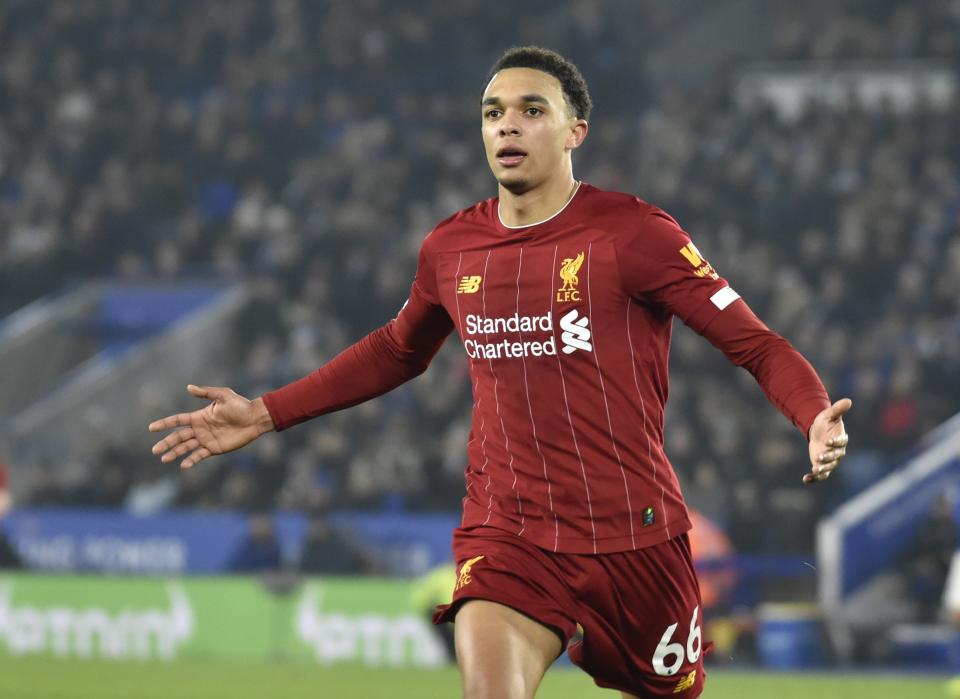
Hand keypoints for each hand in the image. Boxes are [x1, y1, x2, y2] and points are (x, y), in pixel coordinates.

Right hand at [148, 385, 274, 468]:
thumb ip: (206, 392)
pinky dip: (191, 460)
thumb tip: (188, 387)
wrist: (254, 418)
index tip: (151, 428)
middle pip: (178, 436)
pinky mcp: (214, 448)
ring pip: (186, 447)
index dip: (164, 424)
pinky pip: (200, 455)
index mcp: (199, 416)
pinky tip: (183, 466)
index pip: (177, 421)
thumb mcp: (223, 395)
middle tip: (154, 450)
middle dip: (166, 443)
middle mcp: (200, 429)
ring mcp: (206, 439)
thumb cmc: (240, 405)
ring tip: (163, 459)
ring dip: (175, 453)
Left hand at [804, 398, 851, 484]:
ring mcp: (830, 460)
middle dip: (827, 458)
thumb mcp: (829, 415)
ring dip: (822, 470)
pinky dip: (813, 478)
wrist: (819, 431)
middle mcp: (838, 452)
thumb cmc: (826, 422)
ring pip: (828, 468)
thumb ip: (838, 409)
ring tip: (814, 470)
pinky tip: (805, 480)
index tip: (828, 441)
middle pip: (834, 457)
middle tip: (818, 458)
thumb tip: (848, 400)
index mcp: (841, 439)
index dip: (835, 442)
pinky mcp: (822, 466)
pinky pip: (820, 475)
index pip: (840, 442)